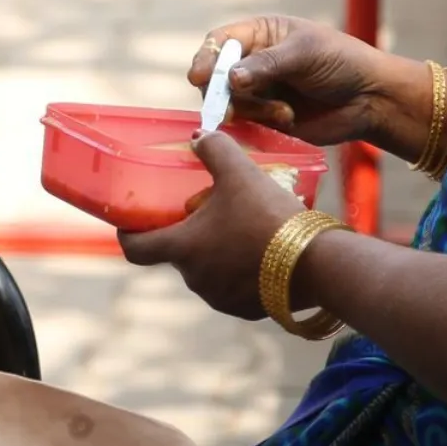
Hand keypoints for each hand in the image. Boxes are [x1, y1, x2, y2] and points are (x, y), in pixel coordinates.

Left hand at [119, 133, 310, 320]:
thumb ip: (215, 149)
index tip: (130, 222)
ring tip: (240, 229)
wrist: (317, 263)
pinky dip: (240, 271)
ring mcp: (220, 298)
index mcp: (183, 249)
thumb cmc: (269, 217)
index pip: (136, 249)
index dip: (129, 234)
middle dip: (189, 234)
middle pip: (179, 254)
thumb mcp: (240, 173)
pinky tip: (261, 252)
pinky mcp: (247, 309)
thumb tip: (199, 136)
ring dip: (216, 253)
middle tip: (207, 211)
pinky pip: (234, 287)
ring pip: (208, 271)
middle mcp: (195, 279)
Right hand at [190, 16, 430, 159]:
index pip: (220, 43)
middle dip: (224, 92)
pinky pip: (247, 124)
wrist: (371, 99)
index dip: (206, 58)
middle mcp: (254, 63)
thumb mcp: (304, 53)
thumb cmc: (341, 62)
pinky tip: (289, 119)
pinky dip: (262, 123)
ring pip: (230, 104)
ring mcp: (260, 92)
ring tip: (285, 112)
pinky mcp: (268, 119)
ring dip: (253, 110)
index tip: (199, 77)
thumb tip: (230, 78)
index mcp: (261, 35)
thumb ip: (266, 64)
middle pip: (216, 77)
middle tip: (235, 105)